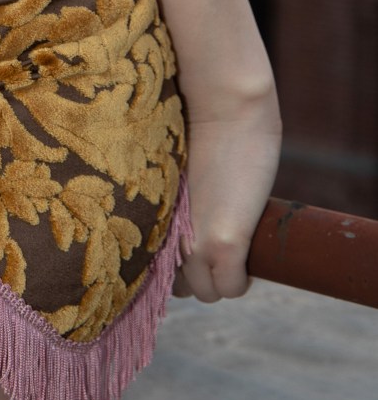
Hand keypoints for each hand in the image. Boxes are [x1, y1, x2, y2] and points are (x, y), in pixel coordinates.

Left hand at [172, 96, 282, 302]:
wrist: (225, 107)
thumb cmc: (202, 126)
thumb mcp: (178, 171)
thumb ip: (174, 198)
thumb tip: (183, 207)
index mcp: (153, 215)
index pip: (154, 266)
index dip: (176, 262)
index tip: (190, 251)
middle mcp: (167, 234)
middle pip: (178, 284)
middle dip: (196, 273)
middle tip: (215, 250)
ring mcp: (195, 242)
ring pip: (204, 291)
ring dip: (219, 278)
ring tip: (233, 252)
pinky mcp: (225, 244)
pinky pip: (231, 287)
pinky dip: (240, 280)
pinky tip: (247, 260)